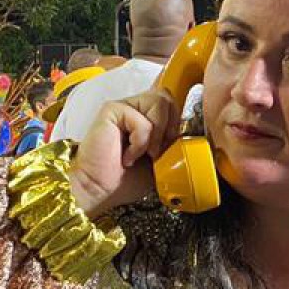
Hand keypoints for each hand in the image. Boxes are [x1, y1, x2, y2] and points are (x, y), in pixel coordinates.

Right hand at [67, 88, 182, 218]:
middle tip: (155, 153)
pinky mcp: (112, 110)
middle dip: (168, 129)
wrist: (100, 190)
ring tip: (142, 154)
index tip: (165, 151)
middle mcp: (135, 106)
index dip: (176, 125)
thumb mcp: (160, 160)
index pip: (173, 103)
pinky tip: (127, 157)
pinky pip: (142, 120)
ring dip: (156, 134)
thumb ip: (172, 142)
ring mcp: (123, 106)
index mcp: (147, 116)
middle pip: (168, 98)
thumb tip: (187, 134)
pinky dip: (139, 143)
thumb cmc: (125, 179)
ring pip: (159, 102)